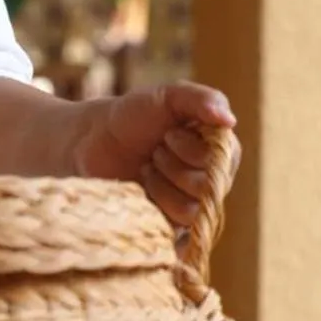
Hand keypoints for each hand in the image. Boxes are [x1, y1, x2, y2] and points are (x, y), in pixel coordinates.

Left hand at [72, 81, 240, 229]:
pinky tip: (142, 185)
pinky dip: (155, 201)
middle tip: (155, 149)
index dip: (193, 148)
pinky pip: (176, 224)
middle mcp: (211, 177)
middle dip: (174, 164)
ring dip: (162, 183)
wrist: (91, 140)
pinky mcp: (171, 222)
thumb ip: (201, 99)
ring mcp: (192, 201)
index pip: (225, 158)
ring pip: (193, 208)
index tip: (168, 133)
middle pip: (209, 186)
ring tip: (147, 166)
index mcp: (217, 147)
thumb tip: (230, 120)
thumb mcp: (167, 96)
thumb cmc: (132, 115)